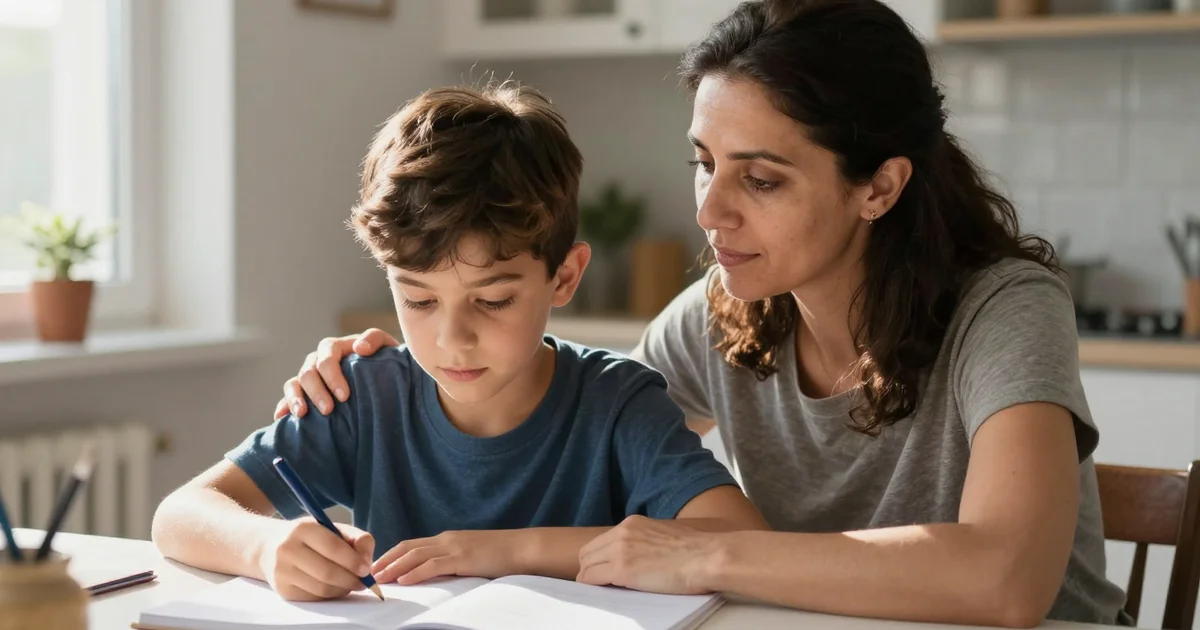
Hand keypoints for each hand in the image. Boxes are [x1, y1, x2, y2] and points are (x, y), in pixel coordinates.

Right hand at [256, 518, 375, 600]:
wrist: (269, 547)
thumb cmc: (310, 537)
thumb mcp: (332, 528)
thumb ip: (356, 539)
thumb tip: (367, 562)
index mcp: (303, 528)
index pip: (333, 547)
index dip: (353, 561)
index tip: (366, 569)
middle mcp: (288, 549)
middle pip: (328, 572)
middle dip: (351, 580)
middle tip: (364, 582)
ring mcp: (282, 571)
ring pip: (322, 588)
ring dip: (343, 589)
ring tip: (351, 584)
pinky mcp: (282, 589)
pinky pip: (314, 597)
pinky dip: (330, 595)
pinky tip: (335, 587)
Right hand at [273, 329, 399, 419]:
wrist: (383, 377)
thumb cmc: (384, 360)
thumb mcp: (386, 345)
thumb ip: (375, 339)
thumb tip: (360, 348)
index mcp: (334, 348)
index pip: (326, 356)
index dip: (332, 376)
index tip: (344, 396)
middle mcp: (317, 361)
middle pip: (308, 372)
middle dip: (317, 392)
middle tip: (329, 410)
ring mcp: (308, 377)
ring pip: (293, 384)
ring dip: (296, 399)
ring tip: (302, 414)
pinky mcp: (303, 393)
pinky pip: (287, 397)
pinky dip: (284, 406)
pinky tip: (281, 418)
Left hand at [372, 530, 522, 585]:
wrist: (522, 548)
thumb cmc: (501, 555)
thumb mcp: (471, 556)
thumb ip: (453, 561)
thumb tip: (437, 575)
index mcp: (448, 539)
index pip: (412, 544)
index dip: (392, 554)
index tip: (377, 566)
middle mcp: (447, 539)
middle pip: (408, 547)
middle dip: (387, 560)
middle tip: (369, 573)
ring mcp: (454, 547)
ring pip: (416, 555)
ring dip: (395, 567)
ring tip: (380, 578)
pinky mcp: (463, 558)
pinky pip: (434, 565)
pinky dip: (416, 572)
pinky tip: (404, 580)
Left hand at [576, 516, 720, 594]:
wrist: (707, 557)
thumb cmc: (696, 550)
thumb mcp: (664, 535)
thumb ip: (645, 541)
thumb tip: (638, 556)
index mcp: (633, 523)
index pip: (601, 540)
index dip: (598, 557)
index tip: (601, 568)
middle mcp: (623, 533)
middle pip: (588, 552)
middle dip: (589, 567)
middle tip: (596, 582)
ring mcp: (620, 550)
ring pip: (586, 565)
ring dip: (590, 578)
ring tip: (600, 589)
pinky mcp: (622, 570)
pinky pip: (591, 579)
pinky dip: (592, 587)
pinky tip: (601, 592)